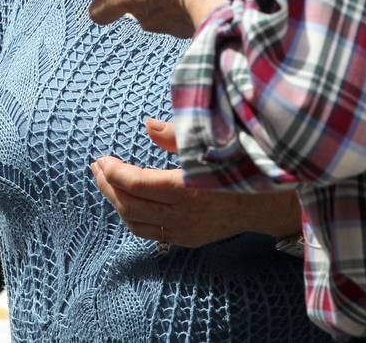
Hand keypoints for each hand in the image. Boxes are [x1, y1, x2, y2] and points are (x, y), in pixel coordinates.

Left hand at [90, 119, 300, 246]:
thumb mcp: (212, 142)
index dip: (114, 172)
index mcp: (189, 188)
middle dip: (108, 185)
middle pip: (131, 204)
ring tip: (104, 182)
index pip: (137, 183)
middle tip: (96, 167)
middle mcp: (183, 215)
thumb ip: (177, 135)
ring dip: (115, 201)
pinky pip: (149, 232)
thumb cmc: (241, 165)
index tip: (102, 158)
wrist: (269, 201)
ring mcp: (184, 231)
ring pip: (136, 222)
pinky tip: (124, 201)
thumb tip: (147, 125)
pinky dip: (132, 216)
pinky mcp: (188, 239)